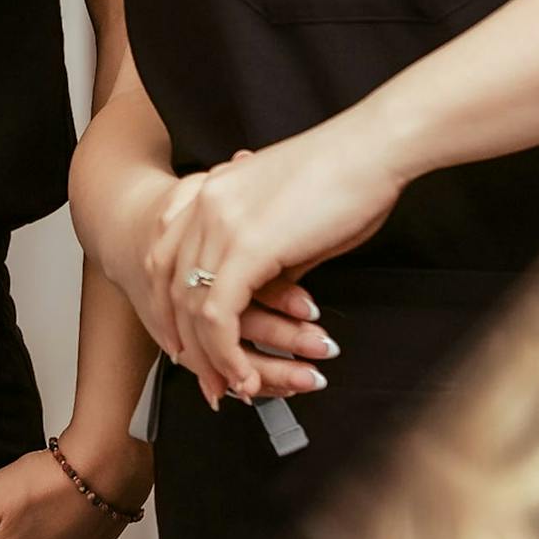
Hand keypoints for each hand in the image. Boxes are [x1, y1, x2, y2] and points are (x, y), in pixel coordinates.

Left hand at [164, 118, 405, 405]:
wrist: (372, 150)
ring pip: (190, 305)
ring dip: (208, 356)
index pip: (167, 256)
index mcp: (209, 191)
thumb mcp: (288, 223)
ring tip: (229, 387)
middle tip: (208, 380)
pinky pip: (218, 313)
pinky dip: (227, 352)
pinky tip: (244, 375)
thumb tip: (268, 296)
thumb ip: (267, 257)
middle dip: (185, 339)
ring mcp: (219, 221)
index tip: (188, 343)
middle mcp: (203, 203)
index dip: (172, 305)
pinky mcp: (246, 245)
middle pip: (169, 284)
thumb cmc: (344, 180)